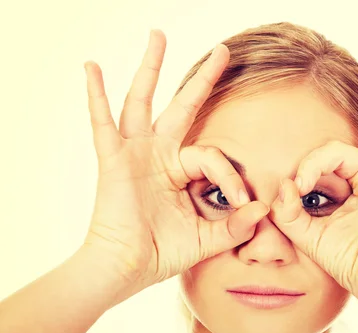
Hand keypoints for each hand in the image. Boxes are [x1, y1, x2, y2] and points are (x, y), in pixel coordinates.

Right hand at [82, 30, 268, 288]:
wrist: (126, 271)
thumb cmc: (161, 254)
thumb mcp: (206, 238)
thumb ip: (234, 226)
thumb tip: (263, 210)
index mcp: (179, 171)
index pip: (213, 157)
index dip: (231, 178)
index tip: (242, 202)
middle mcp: (158, 155)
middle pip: (182, 106)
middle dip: (203, 79)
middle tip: (223, 51)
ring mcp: (135, 153)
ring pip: (143, 101)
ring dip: (150, 68)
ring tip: (158, 34)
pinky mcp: (114, 160)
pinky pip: (103, 123)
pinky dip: (96, 96)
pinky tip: (92, 67)